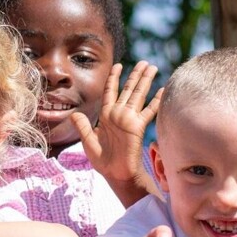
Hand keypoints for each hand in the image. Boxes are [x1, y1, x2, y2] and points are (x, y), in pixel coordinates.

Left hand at [72, 61, 160, 202]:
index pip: (110, 91)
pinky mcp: (138, 127)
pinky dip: (156, 101)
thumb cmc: (103, 161)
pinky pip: (148, 110)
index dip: (114, 78)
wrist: (116, 174)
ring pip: (138, 95)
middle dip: (136, 75)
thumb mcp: (88, 142)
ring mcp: (130, 119)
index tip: (118, 65)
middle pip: (128, 89)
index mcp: (106, 116)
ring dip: (146, 81)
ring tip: (153, 68)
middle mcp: (119, 114)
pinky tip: (163, 90)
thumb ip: (82, 127)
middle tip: (146, 62)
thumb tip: (73, 114)